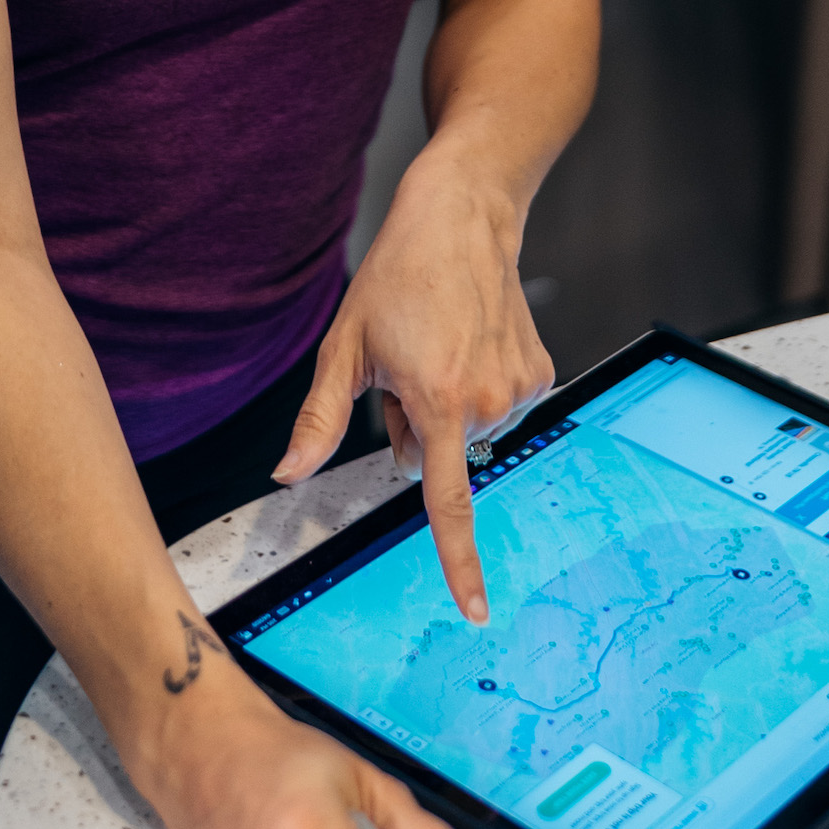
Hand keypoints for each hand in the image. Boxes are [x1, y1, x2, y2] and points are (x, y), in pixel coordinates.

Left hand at [271, 142, 551, 618]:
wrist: (463, 219)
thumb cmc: (398, 277)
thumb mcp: (343, 349)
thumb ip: (318, 422)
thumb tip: (287, 477)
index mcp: (437, 401)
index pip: (447, 502)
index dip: (460, 562)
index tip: (477, 609)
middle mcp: (488, 402)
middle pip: (439, 456)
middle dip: (416, 426)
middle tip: (406, 364)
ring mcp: (521, 389)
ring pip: (469, 433)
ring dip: (447, 405)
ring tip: (439, 345)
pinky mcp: (541, 375)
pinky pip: (499, 409)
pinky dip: (478, 388)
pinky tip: (468, 343)